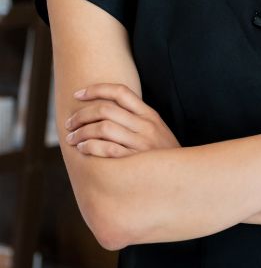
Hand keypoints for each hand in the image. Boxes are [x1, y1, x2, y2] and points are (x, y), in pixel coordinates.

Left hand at [65, 83, 179, 157]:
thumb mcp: (157, 131)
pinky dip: (90, 147)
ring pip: (103, 128)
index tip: (78, 94)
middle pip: (106, 109)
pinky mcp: (135, 161)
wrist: (183, 177)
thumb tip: (106, 110)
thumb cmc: (163, 155)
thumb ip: (137, 119)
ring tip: (72, 138)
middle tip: (70, 123)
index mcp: (150, 115)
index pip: (120, 92)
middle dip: (81, 114)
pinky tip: (83, 149)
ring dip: (81, 132)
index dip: (96, 89)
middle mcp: (145, 126)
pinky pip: (107, 149)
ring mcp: (141, 143)